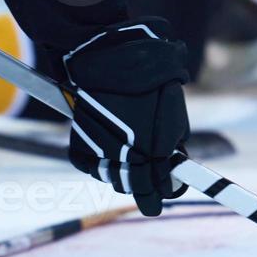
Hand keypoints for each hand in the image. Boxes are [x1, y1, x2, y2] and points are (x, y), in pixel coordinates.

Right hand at [64, 21, 190, 216]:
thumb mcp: (175, 117)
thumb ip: (174, 148)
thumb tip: (174, 164)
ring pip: (109, 178)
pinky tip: (103, 153)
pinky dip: (94, 163)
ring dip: (117, 173)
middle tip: (144, 177)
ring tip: (124, 158)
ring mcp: (102, 151)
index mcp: (155, 154)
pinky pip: (87, 165)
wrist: (116, 58)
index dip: (161, 195)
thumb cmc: (153, 84)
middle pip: (132, 187)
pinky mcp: (81, 141)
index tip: (160, 198)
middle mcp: (127, 158)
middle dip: (140, 184)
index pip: (158, 191)